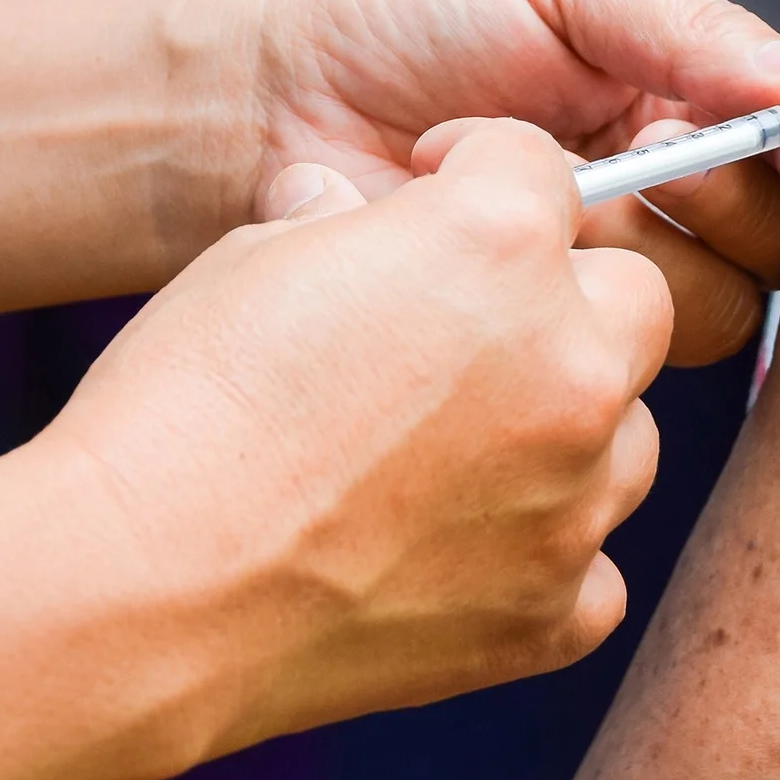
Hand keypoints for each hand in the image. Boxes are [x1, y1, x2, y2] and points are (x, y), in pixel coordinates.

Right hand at [28, 120, 671, 762]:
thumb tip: (341, 205)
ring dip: (564, 428)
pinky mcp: (554, 611)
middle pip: (634, 297)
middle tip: (466, 333)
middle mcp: (570, 364)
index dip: (479, 176)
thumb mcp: (252, 261)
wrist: (145, 594)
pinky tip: (451, 550)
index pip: (542, 169)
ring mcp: (574, 498)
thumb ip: (339, 223)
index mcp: (500, 245)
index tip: (437, 202)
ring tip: (450, 452)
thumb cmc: (182, 409)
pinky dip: (540, 554)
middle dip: (567, 300)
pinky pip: (591, 567)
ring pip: (628, 435)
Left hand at [248, 0, 779, 363]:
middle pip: (775, 246)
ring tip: (544, 191)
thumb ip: (687, 25)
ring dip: (635, 250)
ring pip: (706, 311)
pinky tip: (492, 250)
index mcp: (680, 99)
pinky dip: (562, 300)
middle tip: (645, 157)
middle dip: (726, 200)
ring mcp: (601, 282)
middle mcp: (661, 199)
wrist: (268, 105)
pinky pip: (608, 361)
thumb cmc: (406, 19)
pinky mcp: (538, 350)